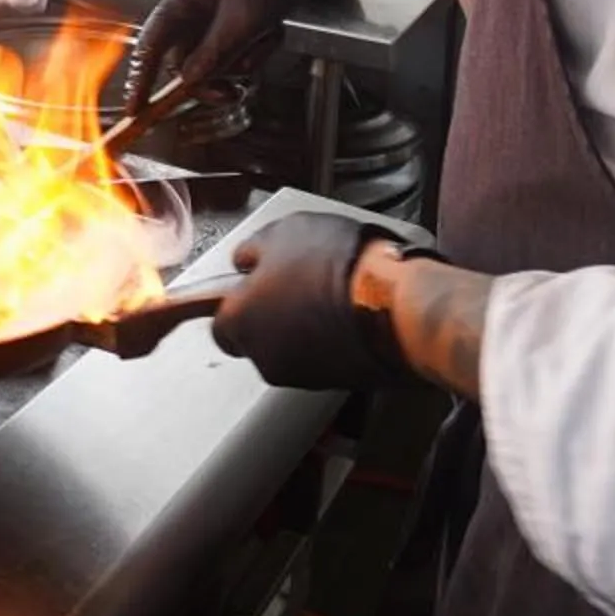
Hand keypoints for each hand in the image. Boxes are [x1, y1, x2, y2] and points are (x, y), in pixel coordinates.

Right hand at [120, 0, 342, 106]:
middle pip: (187, 60)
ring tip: (263, 42)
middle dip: (212, 76)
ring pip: (215, 60)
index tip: (136, 106)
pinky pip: (237, 53)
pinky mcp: (237, 22)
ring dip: (242, 61)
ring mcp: (215, 16)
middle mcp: (194, 8)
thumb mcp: (242, 17)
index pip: (151, 43)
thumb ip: (214, 52)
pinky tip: (272, 33)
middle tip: (231, 91)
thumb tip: (191, 80)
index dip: (141, 76)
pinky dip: (257, 51)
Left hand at [211, 210, 406, 390]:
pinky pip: (322, 360)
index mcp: (239, 321)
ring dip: (302, 328)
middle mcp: (264, 357)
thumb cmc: (338, 265)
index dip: (239, 301)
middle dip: (272, 316)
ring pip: (290, 350)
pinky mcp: (335, 383)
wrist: (394, 303)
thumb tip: (245, 258)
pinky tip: (348, 312)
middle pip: (257, 339)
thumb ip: (253, 249)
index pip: (220, 323)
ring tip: (329, 294)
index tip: (254, 285)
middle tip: (294, 284)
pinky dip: (329, 341)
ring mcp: (301, 375)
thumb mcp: (284, 231)